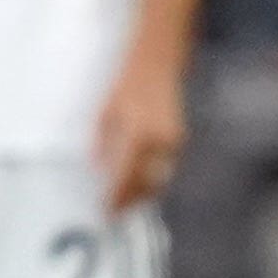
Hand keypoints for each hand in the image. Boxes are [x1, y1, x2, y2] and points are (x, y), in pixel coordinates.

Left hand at [93, 49, 187, 214]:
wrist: (157, 66)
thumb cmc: (126, 86)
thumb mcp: (105, 113)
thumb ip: (102, 143)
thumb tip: (98, 169)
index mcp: (139, 135)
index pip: (126, 175)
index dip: (116, 196)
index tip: (105, 210)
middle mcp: (161, 141)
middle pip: (146, 183)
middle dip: (131, 200)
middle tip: (114, 211)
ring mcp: (173, 141)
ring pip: (159, 178)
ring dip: (142, 193)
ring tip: (123, 202)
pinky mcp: (179, 139)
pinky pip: (164, 168)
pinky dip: (151, 179)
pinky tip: (137, 183)